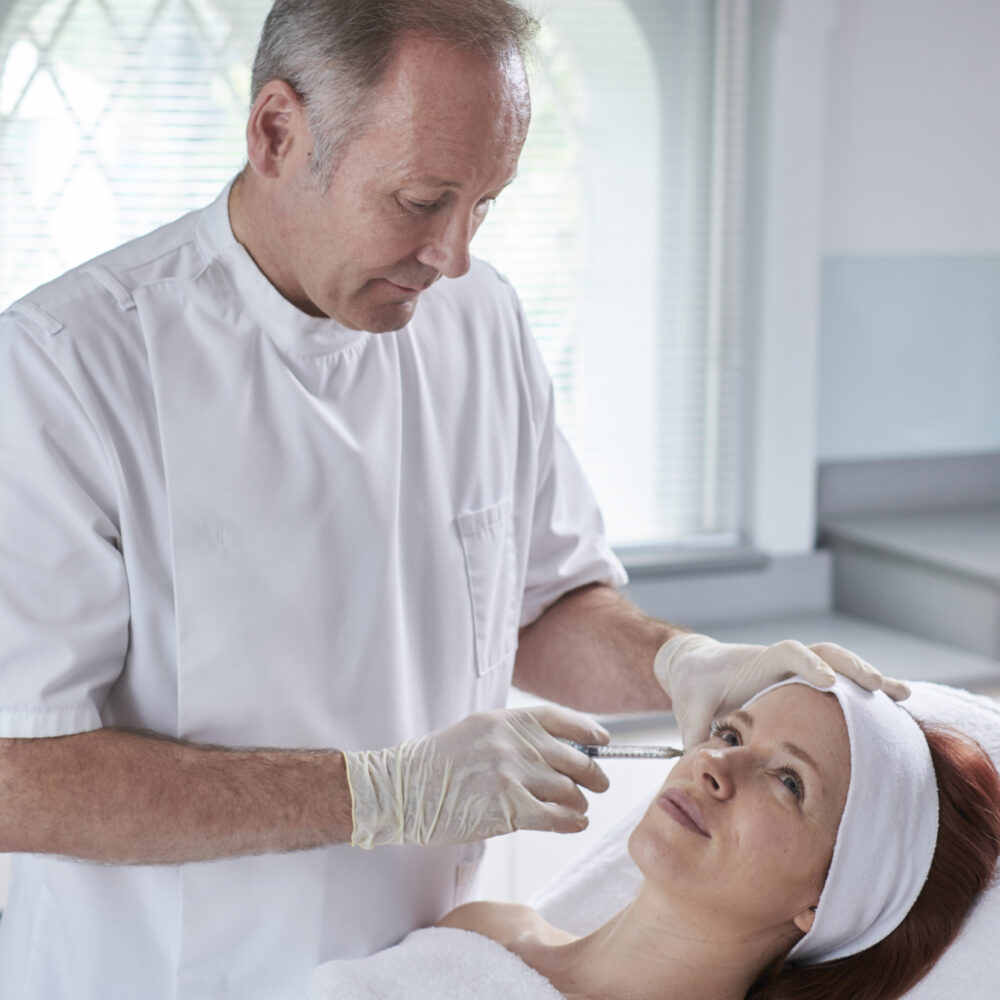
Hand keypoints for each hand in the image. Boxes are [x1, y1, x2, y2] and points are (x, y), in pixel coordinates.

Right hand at [344, 706, 610, 848]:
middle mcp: (513, 743)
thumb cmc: (434, 764)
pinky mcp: (508, 809)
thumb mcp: (476, 732)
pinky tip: (574, 823)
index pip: (561, 718)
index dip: (588, 730)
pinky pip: (556, 816)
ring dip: (579, 801)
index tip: (603, 740)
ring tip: (580, 808)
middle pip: (574, 757)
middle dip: (593, 773)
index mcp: (505, 720)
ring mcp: (512, 775)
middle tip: (600, 783)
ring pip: (568, 789)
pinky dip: (571, 821)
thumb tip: (553, 749)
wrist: (402, 790)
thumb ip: (513, 736)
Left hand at [653, 633, 909, 746]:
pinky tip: (890, 710)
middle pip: (825, 653)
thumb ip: (697, 742)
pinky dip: (862, 693)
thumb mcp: (690, 716)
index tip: (827, 682)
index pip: (788, 653)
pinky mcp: (804, 683)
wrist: (695, 670)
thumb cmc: (693, 692)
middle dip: (855, 667)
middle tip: (884, 687)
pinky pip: (837, 683)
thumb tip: (707, 772)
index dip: (808, 664)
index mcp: (756, 665)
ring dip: (868, 678)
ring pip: (839, 666)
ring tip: (901, 696)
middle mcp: (782, 664)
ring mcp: (796, 672)